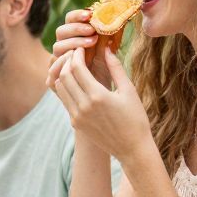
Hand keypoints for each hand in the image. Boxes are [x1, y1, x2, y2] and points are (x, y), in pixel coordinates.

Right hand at [47, 8, 111, 88]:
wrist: (104, 103)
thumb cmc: (107, 76)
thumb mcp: (109, 56)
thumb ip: (107, 41)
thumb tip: (113, 21)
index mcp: (74, 38)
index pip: (70, 20)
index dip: (77, 16)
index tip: (90, 14)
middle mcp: (64, 49)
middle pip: (61, 31)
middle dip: (76, 29)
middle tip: (92, 31)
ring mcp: (57, 64)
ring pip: (57, 48)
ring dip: (72, 43)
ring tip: (91, 44)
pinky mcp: (54, 80)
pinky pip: (53, 69)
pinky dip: (62, 63)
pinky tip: (75, 60)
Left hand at [49, 45, 151, 160]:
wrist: (132, 149)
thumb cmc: (136, 118)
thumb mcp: (129, 91)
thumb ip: (116, 68)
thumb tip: (107, 48)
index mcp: (97, 96)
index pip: (76, 68)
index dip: (76, 54)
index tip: (82, 48)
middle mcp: (83, 106)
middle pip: (64, 75)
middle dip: (68, 61)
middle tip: (76, 55)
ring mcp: (77, 116)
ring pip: (60, 88)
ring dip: (65, 74)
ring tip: (75, 67)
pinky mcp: (75, 123)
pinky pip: (65, 100)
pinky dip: (67, 88)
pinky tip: (77, 82)